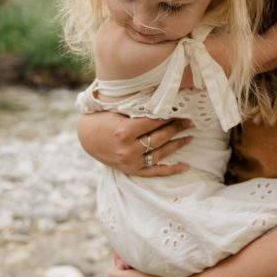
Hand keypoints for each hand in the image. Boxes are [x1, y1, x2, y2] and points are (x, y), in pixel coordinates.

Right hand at [78, 112, 192, 176]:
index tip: (181, 110)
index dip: (168, 116)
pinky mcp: (132, 170)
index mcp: (125, 131)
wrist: (86, 137)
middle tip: (189, 121)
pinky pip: (155, 172)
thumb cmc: (102, 119)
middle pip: (159, 137)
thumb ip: (138, 110)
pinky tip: (186, 166)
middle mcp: (128, 149)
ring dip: (178, 144)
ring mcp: (131, 162)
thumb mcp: (117, 111)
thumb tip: (163, 105)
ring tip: (190, 136)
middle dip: (176, 128)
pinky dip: (171, 170)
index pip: (154, 123)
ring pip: (160, 153)